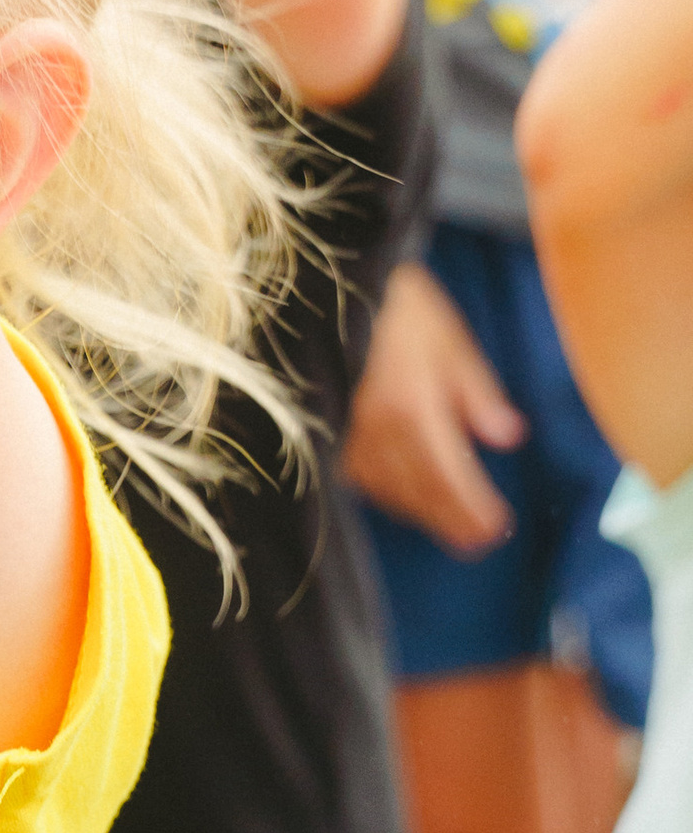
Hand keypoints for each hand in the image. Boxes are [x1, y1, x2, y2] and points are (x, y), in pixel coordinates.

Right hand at [340, 257, 525, 552]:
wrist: (324, 289)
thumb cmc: (395, 307)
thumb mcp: (449, 337)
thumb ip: (478, 392)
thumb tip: (509, 437)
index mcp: (414, 409)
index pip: (450, 474)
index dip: (472, 507)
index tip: (496, 529)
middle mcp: (377, 432)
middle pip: (419, 492)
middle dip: (450, 519)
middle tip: (477, 543)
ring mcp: (346, 435)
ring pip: (387, 489)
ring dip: (419, 511)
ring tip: (447, 524)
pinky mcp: (324, 432)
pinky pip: (358, 476)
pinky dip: (385, 492)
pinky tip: (399, 496)